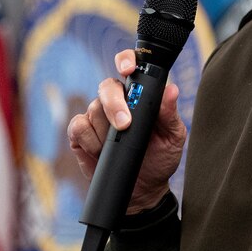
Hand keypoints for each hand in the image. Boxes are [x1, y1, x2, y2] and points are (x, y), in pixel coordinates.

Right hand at [67, 49, 187, 213]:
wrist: (144, 189)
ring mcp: (97, 117)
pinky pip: (78, 127)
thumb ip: (170, 113)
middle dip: (113, 103)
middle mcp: (116, 101)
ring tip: (118, 145)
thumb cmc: (161, 157)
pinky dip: (89, 139)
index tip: (127, 70)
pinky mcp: (82, 135)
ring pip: (93, 108)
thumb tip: (172, 90)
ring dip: (105, 129)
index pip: (129, 67)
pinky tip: (101, 151)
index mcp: (139, 95)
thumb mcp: (173, 136)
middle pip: (106, 87)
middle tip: (124, 123)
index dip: (125, 61)